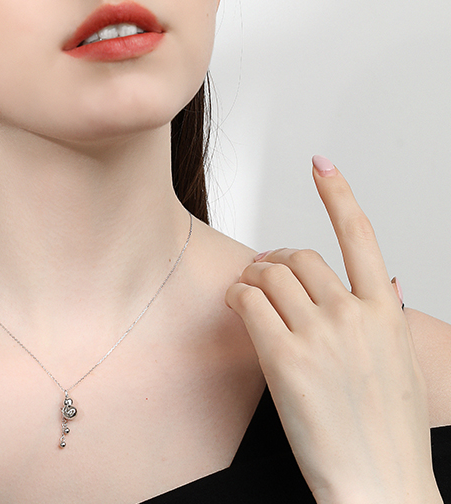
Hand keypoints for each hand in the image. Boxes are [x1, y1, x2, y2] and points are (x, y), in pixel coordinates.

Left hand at [225, 156, 440, 503]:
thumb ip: (382, 316)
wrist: (380, 486)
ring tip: (248, 291)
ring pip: (270, 273)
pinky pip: (249, 301)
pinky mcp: (285, 357)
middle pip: (299, 256)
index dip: (338, 193)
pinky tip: (237, 306)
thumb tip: (381, 280)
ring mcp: (319, 334)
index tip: (321, 163)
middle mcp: (353, 315)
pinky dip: (237, 296)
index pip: (361, 236)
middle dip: (275, 259)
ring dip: (252, 276)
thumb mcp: (399, 364)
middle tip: (263, 273)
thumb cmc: (387, 431)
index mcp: (383, 312)